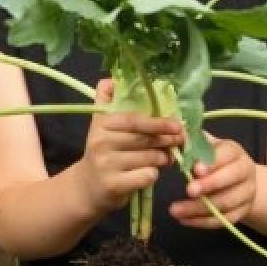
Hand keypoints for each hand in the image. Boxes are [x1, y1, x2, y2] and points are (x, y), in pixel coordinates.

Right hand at [75, 79, 184, 212]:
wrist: (88, 187)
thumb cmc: (104, 152)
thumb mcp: (101, 125)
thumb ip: (108, 102)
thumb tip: (112, 78)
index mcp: (101, 124)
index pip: (134, 120)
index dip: (158, 122)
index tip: (177, 125)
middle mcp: (100, 142)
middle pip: (145, 140)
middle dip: (167, 141)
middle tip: (178, 141)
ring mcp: (106, 165)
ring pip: (150, 158)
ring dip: (162, 159)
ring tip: (162, 158)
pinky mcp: (114, 185)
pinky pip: (147, 175)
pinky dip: (153, 175)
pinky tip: (148, 173)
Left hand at [171, 136, 258, 227]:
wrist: (243, 183)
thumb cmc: (217, 161)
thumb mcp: (209, 147)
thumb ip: (194, 141)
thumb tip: (177, 130)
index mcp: (236, 153)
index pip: (227, 155)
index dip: (212, 163)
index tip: (195, 169)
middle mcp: (245, 173)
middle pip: (230, 181)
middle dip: (208, 186)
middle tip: (188, 190)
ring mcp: (246, 195)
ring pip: (224, 204)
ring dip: (199, 209)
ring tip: (174, 210)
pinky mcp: (241, 213)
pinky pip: (222, 221)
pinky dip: (202, 222)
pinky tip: (183, 220)